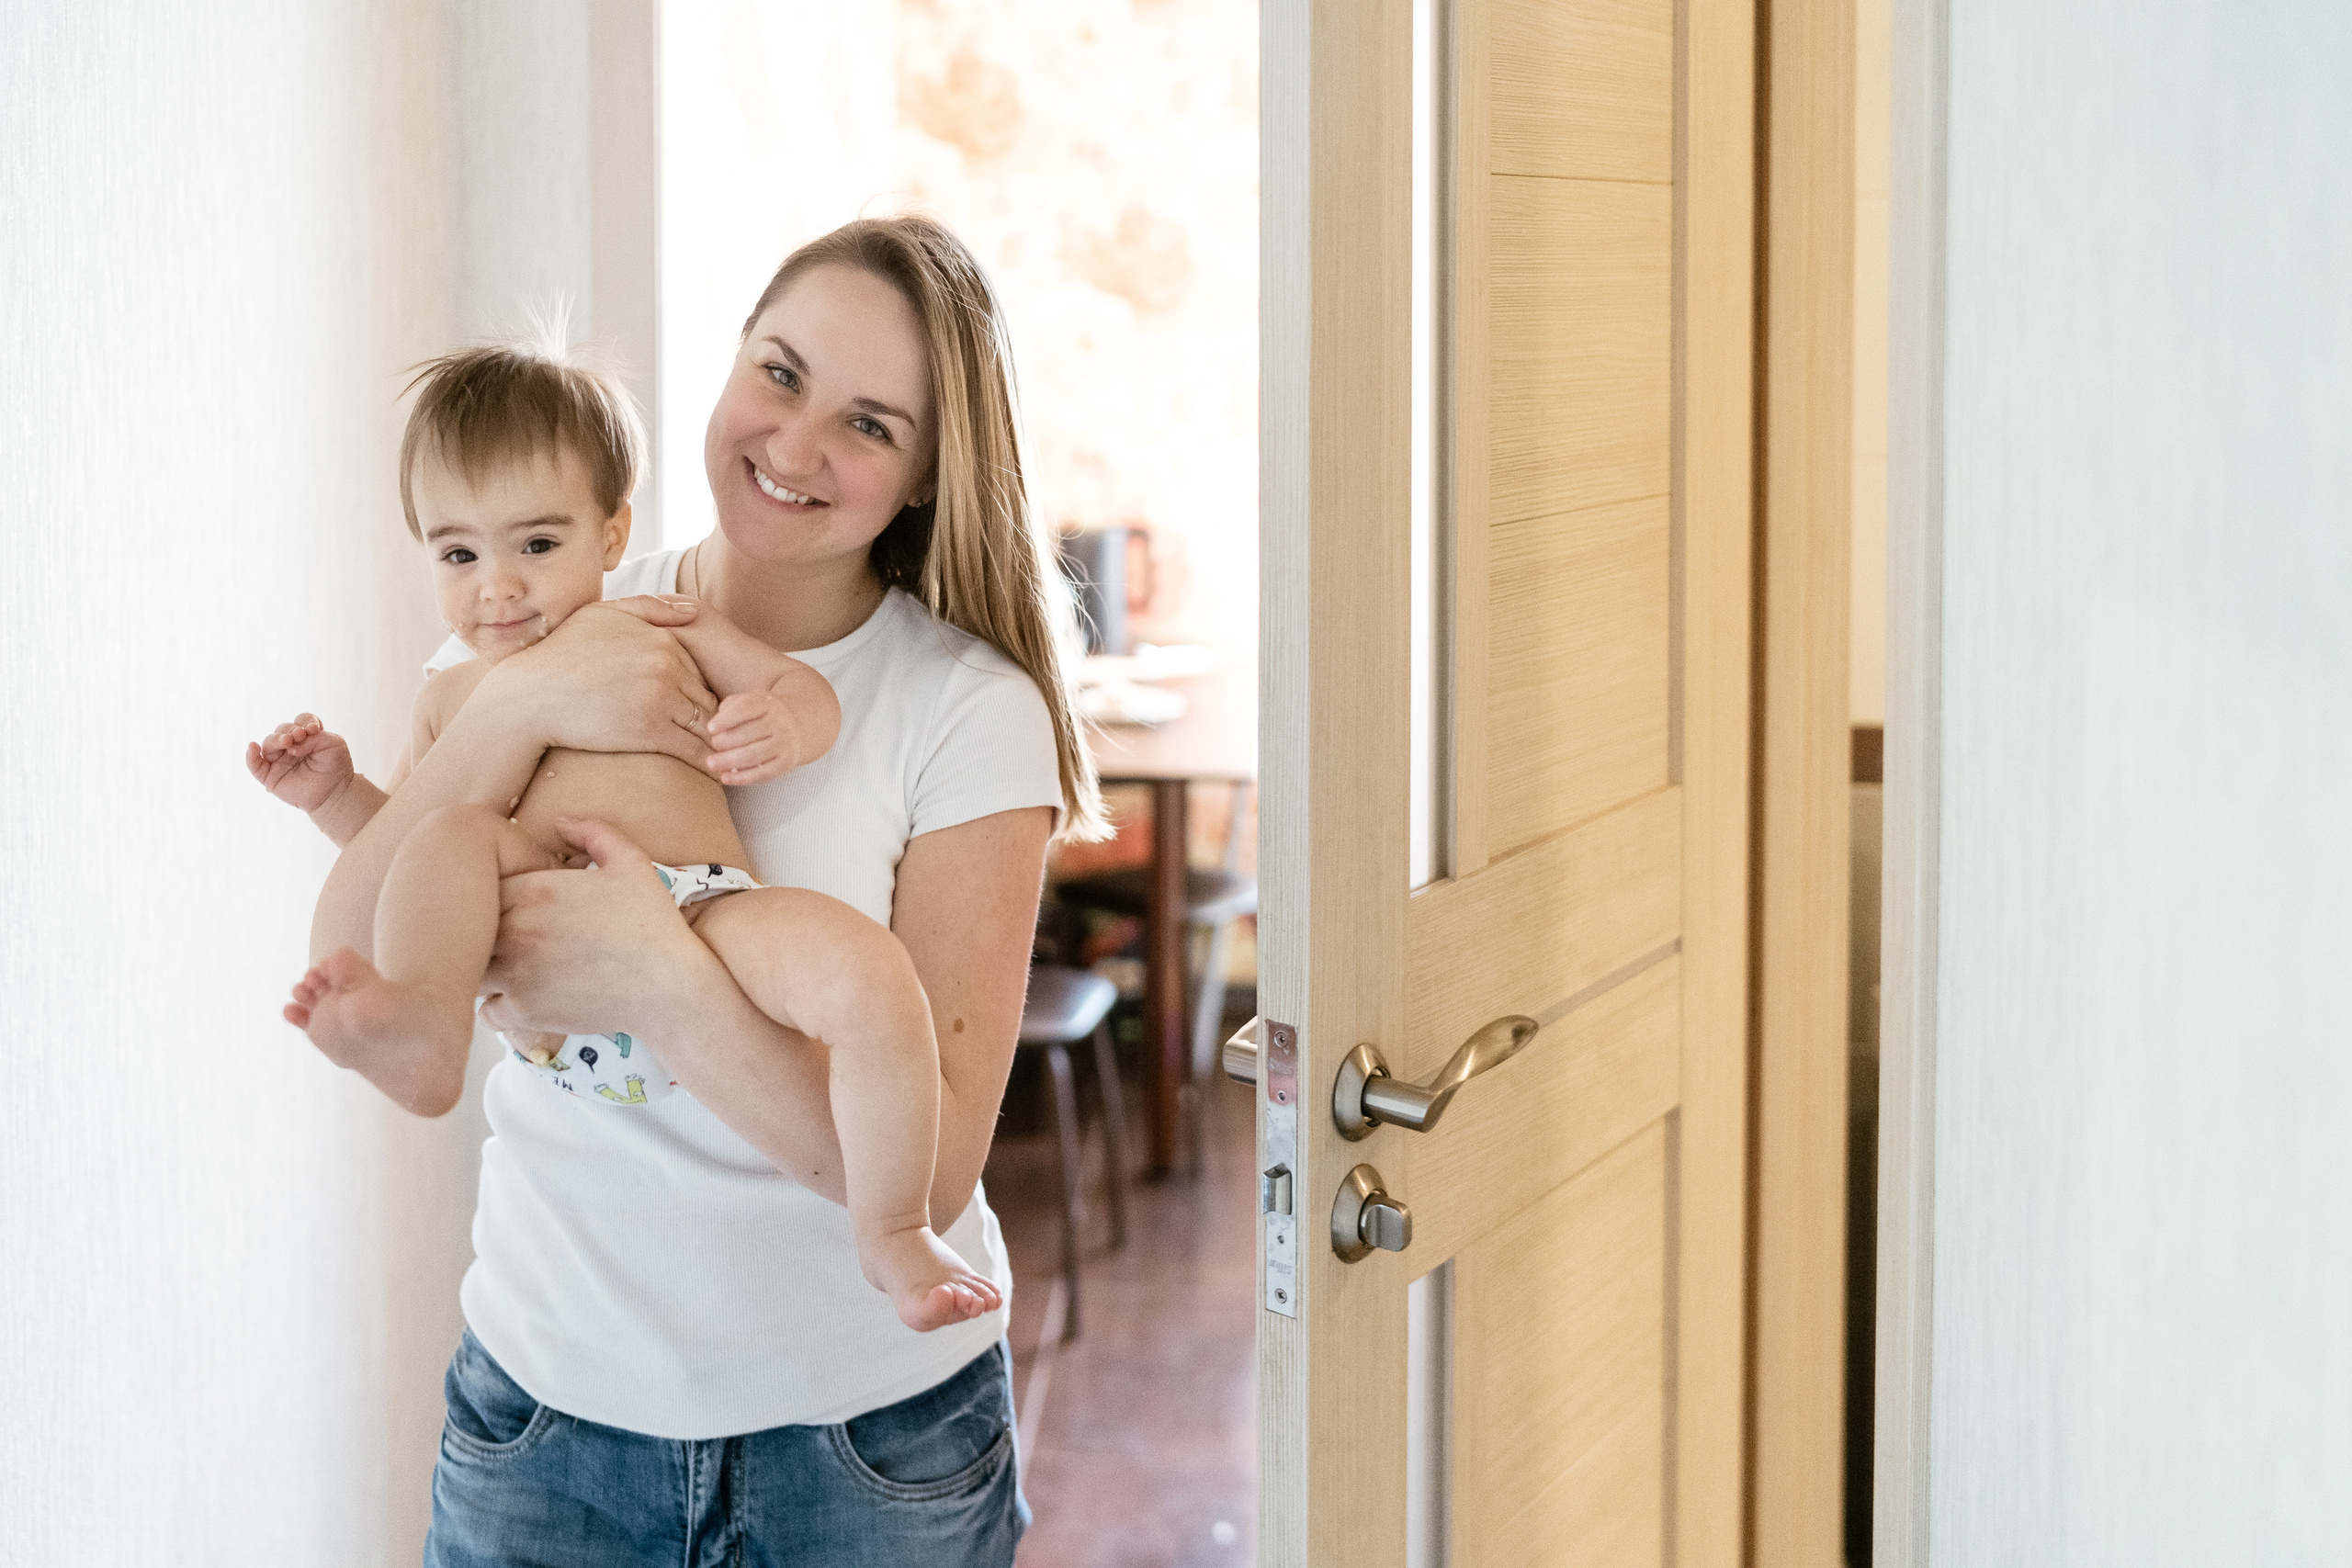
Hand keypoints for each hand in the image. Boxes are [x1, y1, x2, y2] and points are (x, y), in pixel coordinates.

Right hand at [247, 714, 353, 812]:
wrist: (335, 794)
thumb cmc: (336, 767)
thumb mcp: (333, 744)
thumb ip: (315, 737)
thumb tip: (292, 746)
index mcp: (307, 736)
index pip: (300, 721)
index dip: (304, 721)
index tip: (314, 729)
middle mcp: (291, 746)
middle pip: (282, 730)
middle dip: (289, 730)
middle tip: (299, 736)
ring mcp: (279, 760)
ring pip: (269, 743)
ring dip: (276, 739)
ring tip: (288, 742)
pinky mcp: (270, 776)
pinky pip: (255, 765)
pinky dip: (251, 756)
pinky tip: (252, 747)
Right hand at [475, 600, 717, 766]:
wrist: (531, 696)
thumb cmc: (562, 654)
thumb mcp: (603, 614)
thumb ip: (650, 608)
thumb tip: (693, 610)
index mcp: (663, 639)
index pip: (702, 669)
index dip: (703, 691)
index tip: (699, 709)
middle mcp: (668, 665)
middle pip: (710, 696)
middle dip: (716, 718)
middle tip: (724, 739)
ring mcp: (661, 697)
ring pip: (708, 723)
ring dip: (717, 741)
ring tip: (724, 756)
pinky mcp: (651, 731)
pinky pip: (694, 748)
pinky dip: (708, 760)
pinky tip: (711, 770)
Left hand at [479, 817, 717, 1040]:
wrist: (669, 987)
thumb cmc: (653, 925)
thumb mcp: (631, 864)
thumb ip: (593, 833)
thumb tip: (561, 821)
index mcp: (535, 890)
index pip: (481, 885)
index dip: (496, 894)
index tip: (518, 905)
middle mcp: (515, 930)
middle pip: (468, 927)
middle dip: (485, 930)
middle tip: (513, 937)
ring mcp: (514, 974)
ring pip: (472, 969)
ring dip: (487, 968)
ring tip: (514, 967)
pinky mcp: (522, 1012)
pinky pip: (488, 1009)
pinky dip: (501, 1005)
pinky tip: (526, 996)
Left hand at [706, 689, 809, 785]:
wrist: (796, 728)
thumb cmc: (762, 715)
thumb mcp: (750, 701)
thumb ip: (731, 707)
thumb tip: (716, 725)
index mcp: (768, 704)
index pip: (745, 709)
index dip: (726, 720)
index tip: (710, 729)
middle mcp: (779, 723)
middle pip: (748, 734)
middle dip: (724, 742)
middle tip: (713, 745)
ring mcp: (784, 744)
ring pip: (753, 755)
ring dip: (728, 761)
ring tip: (711, 763)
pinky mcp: (785, 764)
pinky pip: (762, 774)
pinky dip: (741, 778)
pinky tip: (725, 778)